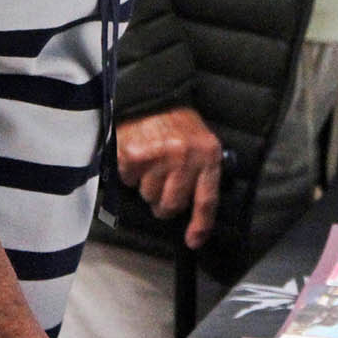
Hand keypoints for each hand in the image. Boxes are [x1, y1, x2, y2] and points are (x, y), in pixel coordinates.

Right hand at [116, 108, 221, 248]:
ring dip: (147, 186)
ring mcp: (159, 156)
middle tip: (162, 186)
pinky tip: (137, 158)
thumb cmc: (180, 125)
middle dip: (164, 203)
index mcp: (208, 155)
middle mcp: (185, 157)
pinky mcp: (134, 154)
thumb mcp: (203, 144)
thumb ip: (203, 174)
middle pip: (172, 205)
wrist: (155, 95)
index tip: (193, 242)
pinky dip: (129, 174)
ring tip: (151, 164)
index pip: (207, 199)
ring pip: (149, 196)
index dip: (200, 225)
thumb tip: (196, 217)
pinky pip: (129, 181)